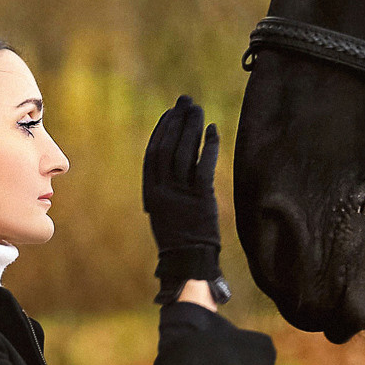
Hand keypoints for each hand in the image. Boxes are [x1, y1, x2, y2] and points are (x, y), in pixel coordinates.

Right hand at [142, 94, 221, 288]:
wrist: (189, 262)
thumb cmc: (179, 238)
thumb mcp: (165, 211)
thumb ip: (167, 186)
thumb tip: (177, 158)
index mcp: (151, 193)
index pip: (153, 153)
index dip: (162, 130)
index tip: (170, 113)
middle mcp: (163, 190)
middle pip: (168, 147)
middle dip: (177, 121)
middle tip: (186, 102)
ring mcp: (181, 194)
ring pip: (184, 152)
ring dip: (191, 128)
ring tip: (198, 111)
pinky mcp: (201, 198)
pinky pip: (204, 165)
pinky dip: (209, 145)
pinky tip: (213, 130)